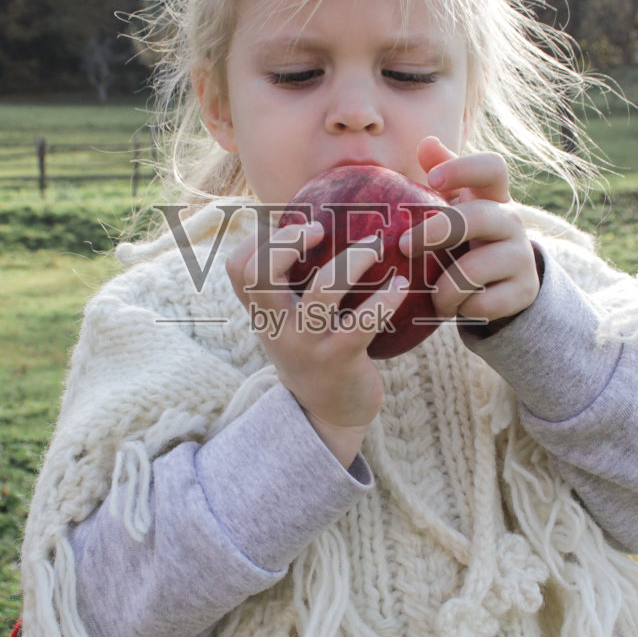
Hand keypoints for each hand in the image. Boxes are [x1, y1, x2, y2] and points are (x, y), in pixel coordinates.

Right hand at [223, 218, 409, 466]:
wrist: (329, 414)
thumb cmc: (314, 352)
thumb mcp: (290, 322)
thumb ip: (290, 285)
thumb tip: (321, 222)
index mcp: (263, 314)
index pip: (238, 270)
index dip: (255, 240)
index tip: (287, 226)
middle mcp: (277, 327)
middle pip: (260, 274)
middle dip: (288, 241)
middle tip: (320, 227)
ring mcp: (306, 345)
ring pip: (322, 290)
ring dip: (353, 260)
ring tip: (374, 245)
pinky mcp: (339, 360)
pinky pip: (363, 322)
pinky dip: (384, 299)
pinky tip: (400, 286)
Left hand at [399, 136, 538, 325]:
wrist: (502, 288)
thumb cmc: (467, 239)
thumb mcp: (456, 206)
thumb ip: (443, 173)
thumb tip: (426, 142)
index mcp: (493, 196)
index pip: (492, 167)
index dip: (463, 168)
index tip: (433, 181)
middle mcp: (512, 221)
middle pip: (479, 217)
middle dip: (437, 231)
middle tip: (405, 246)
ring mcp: (521, 256)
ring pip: (476, 269)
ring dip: (444, 288)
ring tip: (433, 298)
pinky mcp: (524, 291)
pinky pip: (484, 303)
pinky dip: (463, 309)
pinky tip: (458, 309)